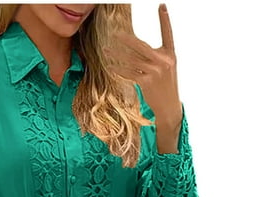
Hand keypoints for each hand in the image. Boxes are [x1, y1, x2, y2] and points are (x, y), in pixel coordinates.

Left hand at [104, 3, 181, 127]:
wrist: (169, 106)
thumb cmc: (166, 86)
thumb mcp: (167, 69)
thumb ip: (156, 57)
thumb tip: (137, 49)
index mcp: (171, 55)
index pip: (168, 33)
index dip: (165, 19)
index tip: (161, 5)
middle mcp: (163, 61)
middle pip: (141, 45)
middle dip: (126, 39)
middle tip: (114, 33)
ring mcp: (155, 71)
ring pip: (131, 59)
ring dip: (116, 54)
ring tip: (105, 49)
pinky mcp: (146, 82)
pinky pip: (128, 72)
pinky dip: (118, 69)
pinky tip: (109, 66)